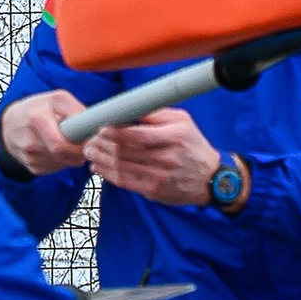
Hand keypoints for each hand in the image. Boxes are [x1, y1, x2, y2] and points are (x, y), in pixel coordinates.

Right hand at [0, 89, 87, 176]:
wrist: (9, 125)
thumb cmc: (37, 109)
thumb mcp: (56, 99)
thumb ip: (76, 110)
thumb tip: (94, 125)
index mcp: (36, 119)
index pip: (61, 144)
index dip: (79, 146)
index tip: (88, 141)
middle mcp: (30, 141)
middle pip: (64, 156)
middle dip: (79, 152)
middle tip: (83, 143)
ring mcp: (30, 158)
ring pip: (63, 164)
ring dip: (71, 156)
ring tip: (66, 141)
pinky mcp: (33, 168)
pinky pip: (56, 168)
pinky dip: (62, 161)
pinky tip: (56, 149)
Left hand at [87, 106, 221, 204]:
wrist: (210, 179)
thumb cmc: (193, 145)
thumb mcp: (182, 121)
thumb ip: (156, 114)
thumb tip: (128, 108)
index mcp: (174, 137)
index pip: (138, 135)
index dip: (115, 131)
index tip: (102, 127)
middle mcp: (167, 158)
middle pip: (125, 151)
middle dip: (102, 145)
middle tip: (90, 139)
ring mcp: (159, 177)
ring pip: (121, 167)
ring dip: (100, 159)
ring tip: (90, 151)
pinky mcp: (154, 191)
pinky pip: (124, 182)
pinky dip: (107, 174)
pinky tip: (98, 167)